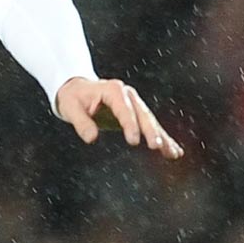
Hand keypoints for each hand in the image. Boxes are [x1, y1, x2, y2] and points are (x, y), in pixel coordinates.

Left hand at [54, 77, 182, 157]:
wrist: (77, 89)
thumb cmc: (73, 98)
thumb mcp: (70, 107)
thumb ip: (81, 122)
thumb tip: (91, 139)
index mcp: (113, 90)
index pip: (124, 110)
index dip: (130, 125)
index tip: (134, 141)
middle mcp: (128, 95)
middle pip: (143, 115)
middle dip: (151, 131)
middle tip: (157, 147)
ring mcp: (135, 103)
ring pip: (151, 122)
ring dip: (162, 137)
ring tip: (173, 153)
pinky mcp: (136, 113)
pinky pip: (151, 126)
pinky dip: (162, 138)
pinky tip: (173, 151)